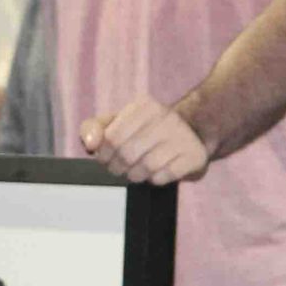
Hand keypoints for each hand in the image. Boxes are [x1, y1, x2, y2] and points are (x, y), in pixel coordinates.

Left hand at [80, 96, 208, 183]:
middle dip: (118, 167)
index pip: (111, 137)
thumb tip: (90, 144)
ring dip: (136, 175)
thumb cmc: (143, 131)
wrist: (190, 133)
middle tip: (120, 168)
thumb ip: (92, 128)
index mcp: (144, 106)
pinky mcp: (195, 155)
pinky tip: (157, 173)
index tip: (106, 157)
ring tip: (136, 171)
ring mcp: (183, 136)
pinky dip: (155, 180)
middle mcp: (166, 116)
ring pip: (146, 167)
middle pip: (127, 154)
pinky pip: (165, 176)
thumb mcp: (115, 123)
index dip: (104, 154)